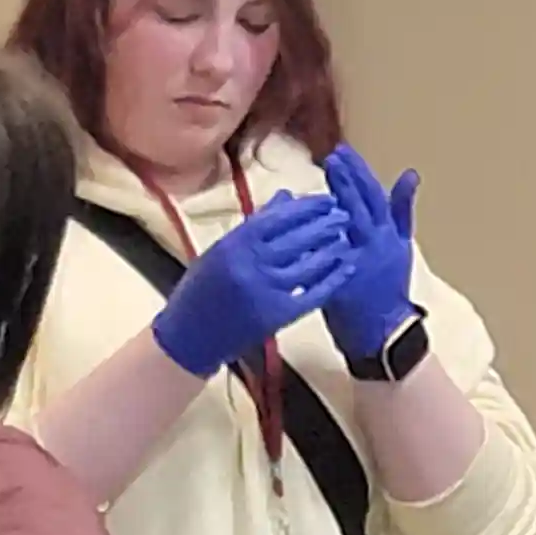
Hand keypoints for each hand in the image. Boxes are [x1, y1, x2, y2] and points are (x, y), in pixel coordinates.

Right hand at [148, 188, 354, 378]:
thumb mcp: (222, 249)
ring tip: (346, 239)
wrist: (188, 337)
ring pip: (310, 264)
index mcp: (235, 243)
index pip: (281, 216)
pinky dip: (332, 280)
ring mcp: (266, 291)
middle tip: (344, 216)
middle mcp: (252, 264)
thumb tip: (288, 197)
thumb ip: (255, 224)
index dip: (309, 206)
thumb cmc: (201, 289)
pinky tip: (346, 268)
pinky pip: (312, 294)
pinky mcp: (277, 316)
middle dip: (326, 224)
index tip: (327, 199)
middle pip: (300, 238)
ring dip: (332, 249)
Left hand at [321, 143, 423, 359]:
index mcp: (387, 233)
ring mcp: (358, 264)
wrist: (383, 330)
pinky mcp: (342, 284)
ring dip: (335, 204)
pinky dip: (319, 243)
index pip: (372, 196)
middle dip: (346, 181)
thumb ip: (402, 209)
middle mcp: (374, 244)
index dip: (357, 173)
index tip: (342, 153)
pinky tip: (303, 225)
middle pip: (360, 207)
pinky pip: (328, 260)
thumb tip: (410, 173)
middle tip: (332, 158)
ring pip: (347, 228)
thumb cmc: (388, 285)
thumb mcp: (402, 244)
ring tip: (319, 184)